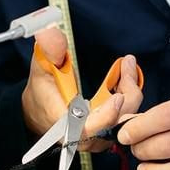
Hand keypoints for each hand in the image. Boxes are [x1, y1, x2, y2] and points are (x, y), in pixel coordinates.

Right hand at [21, 28, 142, 153]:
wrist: (39, 109)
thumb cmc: (40, 90)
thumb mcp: (41, 65)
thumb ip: (48, 49)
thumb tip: (50, 32)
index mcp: (63, 124)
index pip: (87, 130)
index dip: (105, 117)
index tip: (117, 96)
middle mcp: (83, 136)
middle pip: (115, 124)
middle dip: (127, 93)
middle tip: (127, 64)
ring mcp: (96, 137)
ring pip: (124, 120)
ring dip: (130, 92)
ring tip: (127, 67)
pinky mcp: (106, 132)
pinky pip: (125, 117)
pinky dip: (129, 97)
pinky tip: (126, 77)